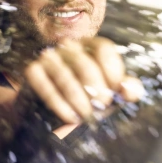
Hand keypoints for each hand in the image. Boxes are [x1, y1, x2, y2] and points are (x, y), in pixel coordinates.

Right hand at [23, 37, 143, 123]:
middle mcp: (69, 46)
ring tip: (86, 116)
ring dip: (78, 100)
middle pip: (85, 63)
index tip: (117, 92)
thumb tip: (128, 90)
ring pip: (66, 77)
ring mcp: (50, 56)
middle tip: (101, 107)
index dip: (113, 70)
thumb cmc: (87, 96)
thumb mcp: (110, 91)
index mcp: (89, 45)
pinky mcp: (33, 70)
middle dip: (96, 89)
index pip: (103, 48)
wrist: (52, 104)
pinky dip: (59, 105)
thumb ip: (126, 89)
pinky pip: (46, 87)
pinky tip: (69, 118)